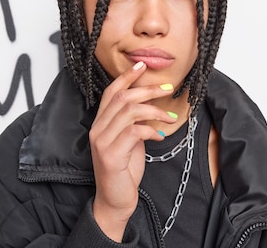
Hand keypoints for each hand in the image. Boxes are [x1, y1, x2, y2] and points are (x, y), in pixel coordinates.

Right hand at [90, 61, 177, 241]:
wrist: (115, 201)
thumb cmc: (124, 171)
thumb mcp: (130, 142)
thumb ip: (134, 123)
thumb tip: (150, 107)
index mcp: (100, 124)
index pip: (110, 92)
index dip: (126, 77)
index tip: (142, 65)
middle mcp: (97, 130)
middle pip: (122, 98)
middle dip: (147, 89)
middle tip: (168, 88)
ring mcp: (102, 142)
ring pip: (129, 112)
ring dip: (154, 110)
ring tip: (170, 117)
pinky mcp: (111, 156)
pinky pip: (134, 132)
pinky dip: (151, 130)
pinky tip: (160, 136)